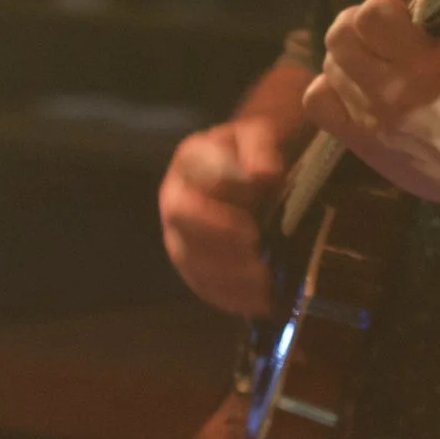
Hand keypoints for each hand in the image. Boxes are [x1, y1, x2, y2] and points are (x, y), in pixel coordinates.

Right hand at [159, 115, 288, 316]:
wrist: (249, 173)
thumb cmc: (251, 153)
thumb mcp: (259, 136)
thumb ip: (260, 148)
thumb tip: (264, 174)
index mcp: (190, 161)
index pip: (197, 172)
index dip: (224, 184)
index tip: (259, 191)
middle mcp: (175, 200)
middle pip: (183, 221)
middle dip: (218, 236)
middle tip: (255, 244)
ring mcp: (180, 237)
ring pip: (190, 261)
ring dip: (226, 275)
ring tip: (264, 279)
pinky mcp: (193, 267)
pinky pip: (203, 287)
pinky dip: (230, 298)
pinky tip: (260, 301)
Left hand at [302, 0, 439, 223]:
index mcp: (429, 59)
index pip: (372, 13)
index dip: (379, 8)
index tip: (398, 18)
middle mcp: (397, 90)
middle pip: (339, 36)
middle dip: (356, 26)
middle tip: (379, 37)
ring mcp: (377, 121)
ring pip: (329, 66)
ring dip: (349, 57)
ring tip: (375, 65)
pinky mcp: (363, 145)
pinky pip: (319, 102)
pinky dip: (331, 88)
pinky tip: (356, 89)